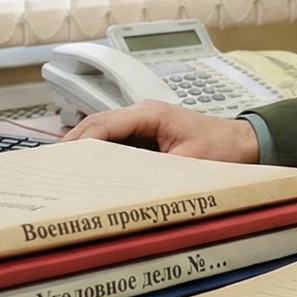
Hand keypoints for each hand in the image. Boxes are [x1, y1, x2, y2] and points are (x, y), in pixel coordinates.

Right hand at [62, 101, 261, 162]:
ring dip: (85, 145)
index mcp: (151, 114)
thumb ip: (156, 172)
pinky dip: (100, 149)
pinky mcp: (148, 132)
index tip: (63, 158)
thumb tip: (126, 184)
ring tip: (63, 167)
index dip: (82, 141)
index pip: (105, 124)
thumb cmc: (222, 148)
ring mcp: (145, 120)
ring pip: (104, 129)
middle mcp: (144, 112)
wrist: (244, 142)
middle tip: (52, 165)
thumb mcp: (188, 165)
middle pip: (98, 123)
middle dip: (74, 142)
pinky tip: (90, 166)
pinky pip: (117, 138)